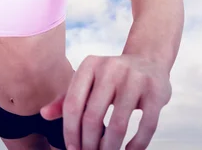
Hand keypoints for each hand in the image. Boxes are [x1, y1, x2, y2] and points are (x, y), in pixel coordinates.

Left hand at [40, 54, 171, 149]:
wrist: (148, 60)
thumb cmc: (111, 77)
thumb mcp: (87, 81)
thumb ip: (65, 99)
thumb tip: (44, 114)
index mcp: (90, 65)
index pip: (73, 105)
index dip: (70, 132)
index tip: (72, 149)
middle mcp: (111, 68)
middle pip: (93, 117)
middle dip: (89, 144)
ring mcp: (136, 78)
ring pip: (118, 125)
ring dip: (110, 147)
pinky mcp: (157, 91)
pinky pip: (146, 126)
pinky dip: (136, 145)